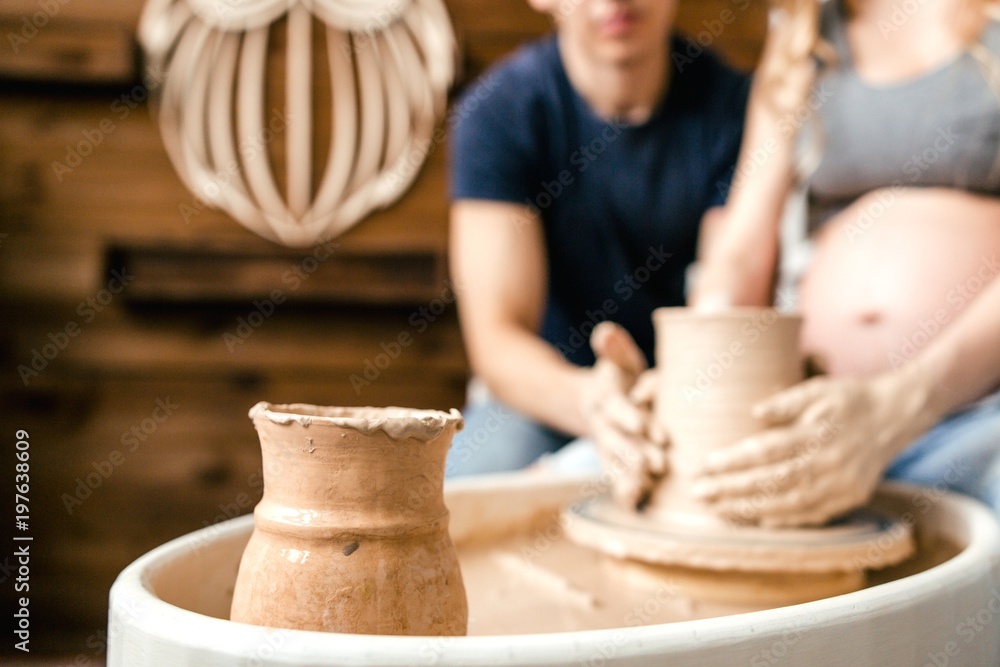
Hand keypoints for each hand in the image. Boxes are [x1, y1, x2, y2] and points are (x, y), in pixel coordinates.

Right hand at [582, 322, 667, 508]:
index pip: (616, 406)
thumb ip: (614, 348)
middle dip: (636, 451)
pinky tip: (633, 506)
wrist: (594, 403)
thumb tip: (606, 331)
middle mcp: (602, 426)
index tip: (644, 424)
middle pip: (617, 440)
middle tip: (659, 463)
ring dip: (630, 476)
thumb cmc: (620, 377)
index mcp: (604, 398)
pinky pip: (616, 479)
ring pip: (615, 463)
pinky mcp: (613, 463)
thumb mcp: (618, 360)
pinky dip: (623, 492)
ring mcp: (606, 447)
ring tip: (647, 486)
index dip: (629, 415)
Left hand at [692, 361, 942, 526]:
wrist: (896, 415)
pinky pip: (811, 516)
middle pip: (772, 481)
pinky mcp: (850, 498)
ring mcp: (842, 485)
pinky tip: (754, 521)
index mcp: (818, 433)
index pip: (768, 451)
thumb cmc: (848, 398)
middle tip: (699, 492)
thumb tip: (754, 412)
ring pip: (789, 504)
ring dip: (750, 509)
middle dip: (732, 489)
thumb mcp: (817, 388)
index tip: (707, 465)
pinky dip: (781, 520)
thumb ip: (785, 401)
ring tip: (718, 509)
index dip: (735, 460)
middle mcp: (830, 463)